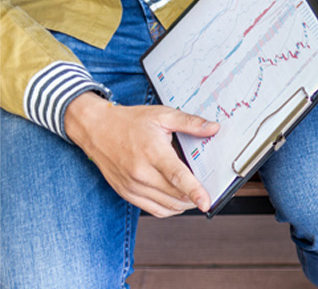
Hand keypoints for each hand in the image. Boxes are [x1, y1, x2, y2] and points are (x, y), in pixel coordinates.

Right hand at [63, 93, 215, 217]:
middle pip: (175, 195)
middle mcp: (140, 173)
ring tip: (194, 194)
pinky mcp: (126, 193)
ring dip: (184, 204)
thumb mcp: (162, 115)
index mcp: (153, 153)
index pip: (177, 177)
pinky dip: (169, 208)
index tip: (207, 202)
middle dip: (196, 197)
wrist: (95, 128)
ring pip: (166, 206)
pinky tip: (176, 199)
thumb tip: (214, 128)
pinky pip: (153, 210)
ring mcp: (132, 186)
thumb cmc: (129, 122)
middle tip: (207, 189)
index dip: (194, 191)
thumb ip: (190, 122)